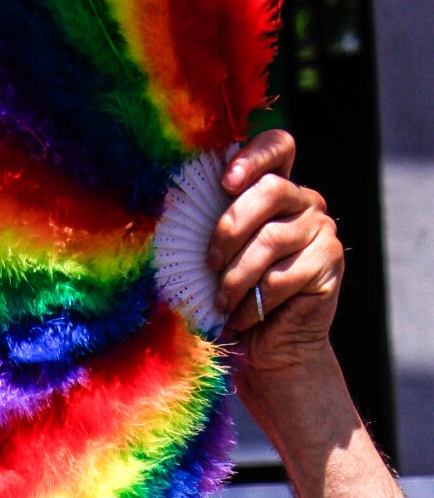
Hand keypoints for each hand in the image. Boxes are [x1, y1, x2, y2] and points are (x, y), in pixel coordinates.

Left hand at [207, 130, 343, 388]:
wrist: (268, 351)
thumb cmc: (232, 300)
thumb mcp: (216, 256)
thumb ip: (210, 224)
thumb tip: (167, 207)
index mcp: (276, 190)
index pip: (279, 146)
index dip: (254, 156)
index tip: (225, 182)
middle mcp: (305, 203)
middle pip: (271, 190)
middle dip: (230, 229)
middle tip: (210, 264)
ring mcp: (322, 231)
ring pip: (272, 239)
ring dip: (237, 277)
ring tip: (222, 302)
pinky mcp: (330, 263)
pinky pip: (284, 275)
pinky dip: (254, 302)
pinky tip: (242, 318)